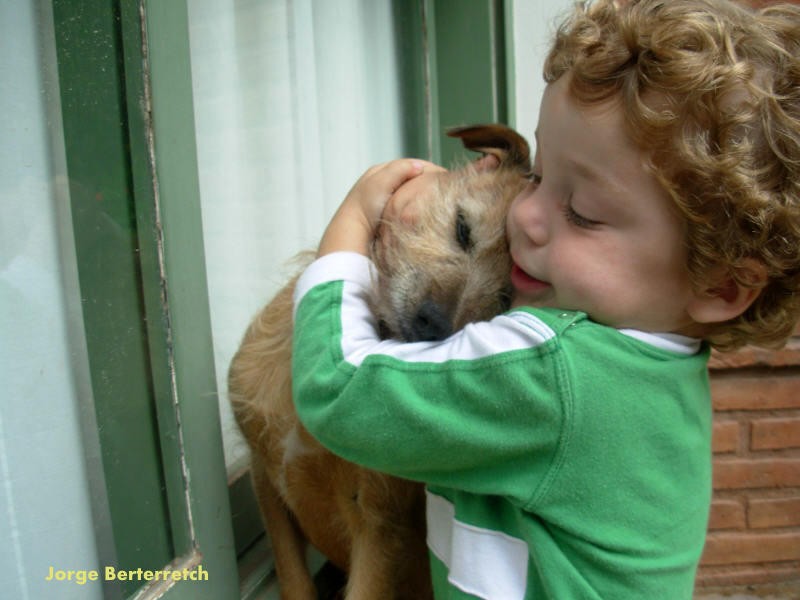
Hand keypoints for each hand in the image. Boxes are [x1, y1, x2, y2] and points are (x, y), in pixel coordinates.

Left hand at [318, 159, 439, 255]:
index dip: (431, 170)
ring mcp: (386, 198)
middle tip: (447, 189)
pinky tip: (427, 212)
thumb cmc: (364, 208)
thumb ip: (399, 171)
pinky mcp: (388, 213)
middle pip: (414, 177)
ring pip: (412, 191)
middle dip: (429, 181)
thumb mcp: (381, 183)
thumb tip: (419, 166)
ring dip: (425, 194)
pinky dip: (418, 206)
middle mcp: (384, 181)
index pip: (413, 164)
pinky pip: (409, 205)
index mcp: (381, 171)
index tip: (446, 177)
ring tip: (441, 200)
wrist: (351, 233)